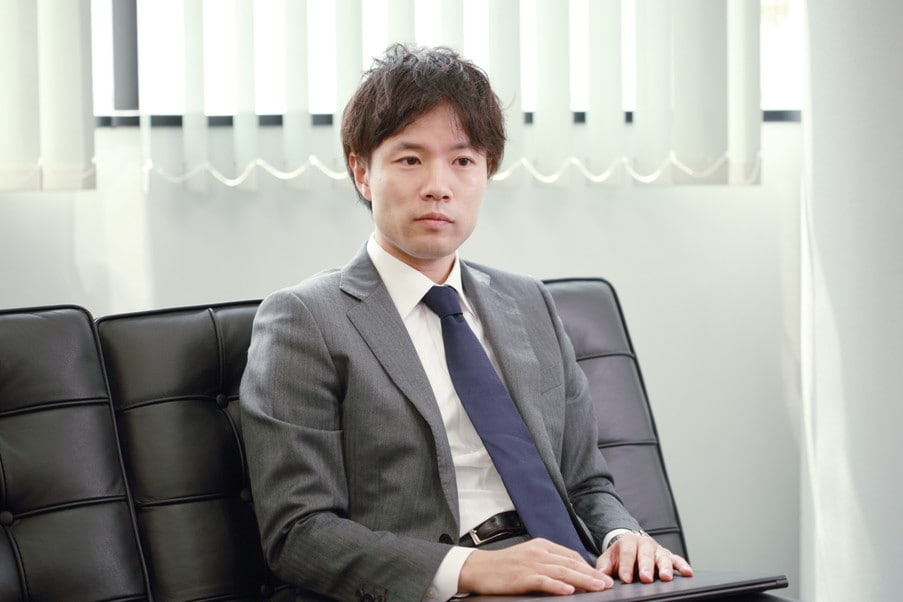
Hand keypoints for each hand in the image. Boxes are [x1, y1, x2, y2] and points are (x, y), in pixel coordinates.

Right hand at [458, 538, 613, 595]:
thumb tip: (569, 574)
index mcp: (541, 545)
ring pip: (562, 572)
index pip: (570, 555)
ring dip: (582, 580)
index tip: (601, 576)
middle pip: (570, 563)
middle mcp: (538, 552)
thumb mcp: (527, 557)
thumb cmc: (503, 566)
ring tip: (598, 588)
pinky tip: (569, 591)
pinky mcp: (521, 576)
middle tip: (608, 584)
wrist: (478, 568)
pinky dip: (558, 586)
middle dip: (591, 574)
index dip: (587, 566)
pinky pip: (543, 581)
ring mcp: (530, 564)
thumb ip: (547, 562)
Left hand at [596, 532, 692, 583]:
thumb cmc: (620, 555)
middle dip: (646, 567)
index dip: (626, 566)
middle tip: (645, 578)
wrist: (630, 544)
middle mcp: (645, 544)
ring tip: (666, 577)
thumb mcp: (608, 558)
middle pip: (646, 555)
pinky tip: (687, 572)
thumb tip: (600, 576)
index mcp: (629, 542)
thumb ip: (604, 566)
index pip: (627, 553)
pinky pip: (677, 560)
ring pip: (663, 557)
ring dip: (665, 567)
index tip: (625, 578)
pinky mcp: (668, 556)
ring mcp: (658, 550)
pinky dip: (682, 565)